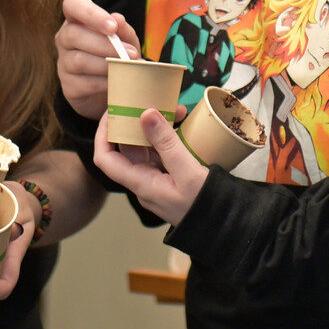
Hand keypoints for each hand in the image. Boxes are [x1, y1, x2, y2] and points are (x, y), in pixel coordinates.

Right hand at [55, 0, 134, 120]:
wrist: (116, 87)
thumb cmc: (119, 54)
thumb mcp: (127, 40)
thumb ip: (124, 30)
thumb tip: (118, 19)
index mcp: (77, 19)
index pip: (72, 4)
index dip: (90, 13)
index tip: (113, 27)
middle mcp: (64, 38)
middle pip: (73, 35)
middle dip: (104, 45)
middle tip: (130, 53)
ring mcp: (63, 63)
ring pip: (78, 61)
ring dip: (107, 65)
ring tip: (127, 67)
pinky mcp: (68, 87)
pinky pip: (84, 84)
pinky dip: (105, 83)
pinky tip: (117, 81)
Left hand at [91, 108, 209, 227]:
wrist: (225, 226)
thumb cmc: (205, 205)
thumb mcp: (187, 171)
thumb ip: (166, 142)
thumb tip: (145, 114)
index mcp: (141, 183)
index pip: (106, 159)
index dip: (103, 135)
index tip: (112, 113)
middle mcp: (144, 182)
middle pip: (127, 149)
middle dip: (138, 123)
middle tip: (152, 102)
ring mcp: (158, 181)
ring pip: (147, 149)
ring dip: (157, 128)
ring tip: (176, 110)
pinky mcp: (172, 178)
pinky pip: (162, 154)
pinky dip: (168, 137)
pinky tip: (181, 125)